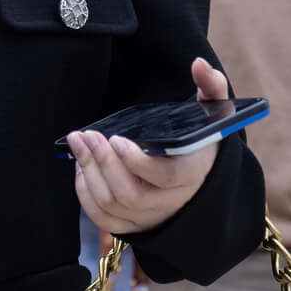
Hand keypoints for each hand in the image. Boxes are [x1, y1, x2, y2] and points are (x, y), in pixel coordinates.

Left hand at [67, 54, 230, 237]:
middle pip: (130, 193)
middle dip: (103, 163)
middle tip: (87, 135)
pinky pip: (102, 218)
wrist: (197, 180)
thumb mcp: (212, 114)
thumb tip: (198, 63)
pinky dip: (85, 194)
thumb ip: (211, 86)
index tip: (116, 138)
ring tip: (78, 143)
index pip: (164, 177)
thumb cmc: (199, 142)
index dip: (136, 161)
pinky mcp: (132, 226)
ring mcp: (150, 217)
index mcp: (192, 174)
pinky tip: (81, 168)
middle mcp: (171, 202)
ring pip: (112, 204)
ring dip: (89, 173)